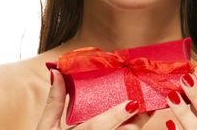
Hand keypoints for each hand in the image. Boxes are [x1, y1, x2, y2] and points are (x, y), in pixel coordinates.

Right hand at [36, 69, 155, 129]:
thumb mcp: (46, 126)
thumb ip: (54, 100)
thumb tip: (57, 72)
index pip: (97, 126)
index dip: (115, 115)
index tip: (132, 103)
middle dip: (137, 122)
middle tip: (150, 103)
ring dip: (135, 127)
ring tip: (148, 111)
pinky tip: (134, 124)